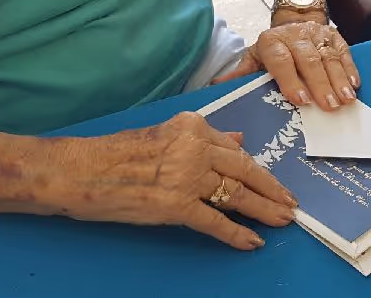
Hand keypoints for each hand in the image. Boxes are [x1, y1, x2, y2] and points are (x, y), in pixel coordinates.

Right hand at [48, 112, 294, 249]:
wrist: (80, 170)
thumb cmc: (114, 153)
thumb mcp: (163, 135)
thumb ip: (202, 138)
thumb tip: (238, 139)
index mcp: (192, 127)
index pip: (235, 150)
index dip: (257, 168)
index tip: (272, 179)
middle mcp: (196, 148)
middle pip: (245, 171)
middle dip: (272, 189)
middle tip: (290, 202)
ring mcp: (187, 177)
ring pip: (237, 195)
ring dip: (264, 210)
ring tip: (281, 220)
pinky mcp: (176, 205)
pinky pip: (215, 221)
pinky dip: (236, 234)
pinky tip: (252, 242)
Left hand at [215, 21, 359, 111]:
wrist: (295, 16)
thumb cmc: (274, 47)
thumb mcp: (254, 56)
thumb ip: (241, 72)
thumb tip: (216, 87)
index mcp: (272, 42)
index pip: (281, 61)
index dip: (291, 80)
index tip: (301, 100)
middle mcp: (295, 36)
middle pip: (308, 60)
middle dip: (319, 83)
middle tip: (328, 105)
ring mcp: (317, 34)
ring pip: (329, 57)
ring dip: (338, 79)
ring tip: (346, 99)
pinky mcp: (334, 35)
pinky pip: (344, 51)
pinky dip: (350, 68)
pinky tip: (354, 85)